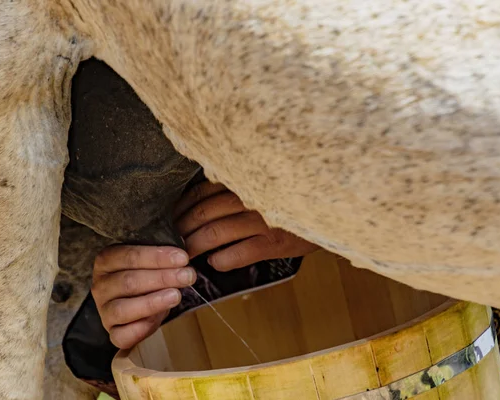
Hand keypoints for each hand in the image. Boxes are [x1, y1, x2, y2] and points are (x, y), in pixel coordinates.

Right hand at [91, 245, 195, 348]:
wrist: (143, 299)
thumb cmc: (149, 275)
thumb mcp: (154, 260)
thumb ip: (165, 256)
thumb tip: (186, 253)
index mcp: (107, 260)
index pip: (129, 256)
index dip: (157, 257)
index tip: (183, 258)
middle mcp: (101, 285)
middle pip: (128, 281)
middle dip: (162, 278)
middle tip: (187, 276)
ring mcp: (104, 310)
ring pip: (122, 309)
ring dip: (152, 302)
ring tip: (176, 296)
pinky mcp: (112, 332)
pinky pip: (121, 336)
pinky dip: (140, 329)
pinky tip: (159, 318)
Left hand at [174, 181, 318, 270]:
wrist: (328, 211)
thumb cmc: (291, 197)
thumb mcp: (264, 183)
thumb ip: (237, 186)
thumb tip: (201, 200)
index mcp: (243, 180)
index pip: (200, 193)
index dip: (182, 208)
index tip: (171, 218)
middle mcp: (249, 197)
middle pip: (202, 214)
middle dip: (182, 230)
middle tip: (172, 241)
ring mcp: (261, 220)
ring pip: (215, 234)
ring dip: (196, 247)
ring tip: (186, 256)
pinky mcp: (273, 243)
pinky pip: (238, 254)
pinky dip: (221, 260)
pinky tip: (214, 263)